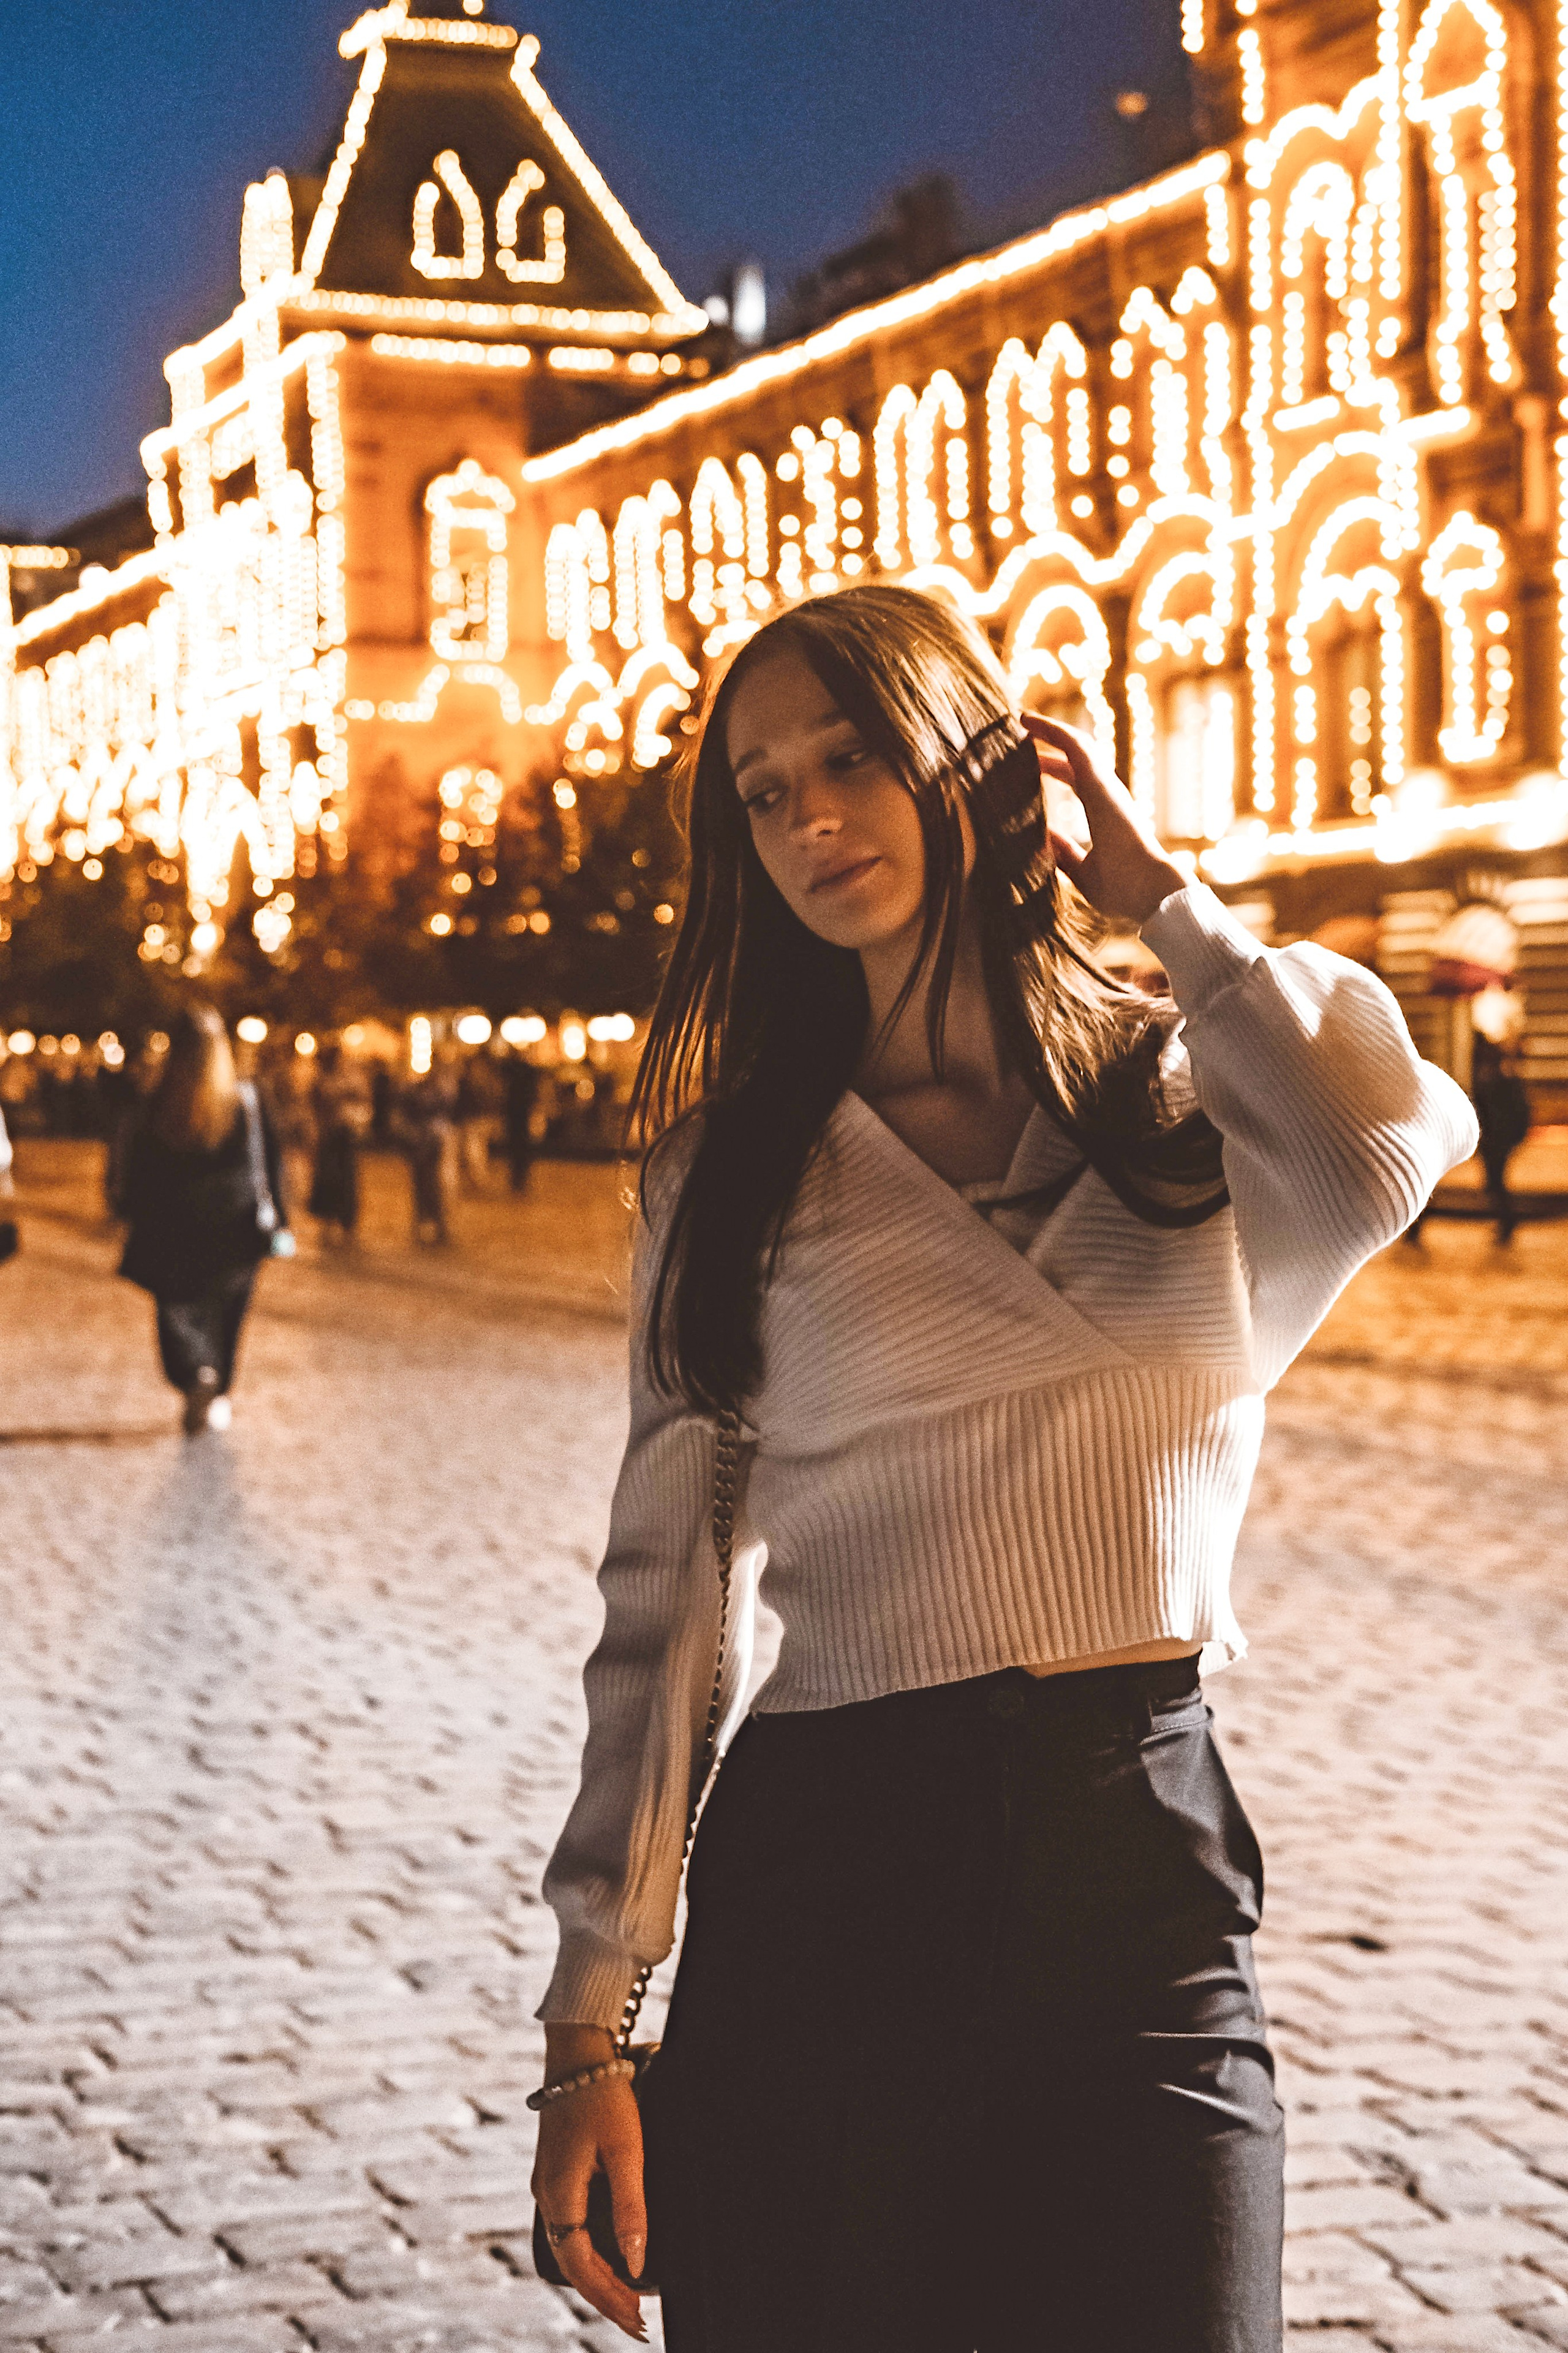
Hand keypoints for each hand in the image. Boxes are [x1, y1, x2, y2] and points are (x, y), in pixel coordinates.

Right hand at [531, 2057, 647, 2341]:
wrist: (578, 2049)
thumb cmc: (603, 2094)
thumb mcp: (626, 2150)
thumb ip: (631, 2207)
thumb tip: (636, 2263)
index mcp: (558, 2194)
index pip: (582, 2265)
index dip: (610, 2297)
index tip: (639, 2321)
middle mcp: (546, 2194)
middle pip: (574, 2262)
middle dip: (605, 2295)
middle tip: (639, 2320)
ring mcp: (548, 2182)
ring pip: (571, 2245)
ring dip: (598, 2274)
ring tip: (630, 2295)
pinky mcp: (557, 2170)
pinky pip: (571, 2224)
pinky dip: (592, 2248)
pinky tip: (613, 2252)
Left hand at [1022, 713, 1186, 927]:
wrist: (1151, 893)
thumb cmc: (1124, 891)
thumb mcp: (1084, 873)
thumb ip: (1065, 854)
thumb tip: (1043, 839)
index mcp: (1106, 813)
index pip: (1077, 781)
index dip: (1054, 767)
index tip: (1031, 762)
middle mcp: (1109, 795)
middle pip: (1076, 759)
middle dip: (1050, 747)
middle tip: (1021, 738)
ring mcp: (1108, 787)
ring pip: (1078, 745)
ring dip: (1050, 731)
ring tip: (1023, 719)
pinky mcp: (1101, 784)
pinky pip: (1075, 746)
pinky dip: (1052, 730)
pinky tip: (1028, 721)